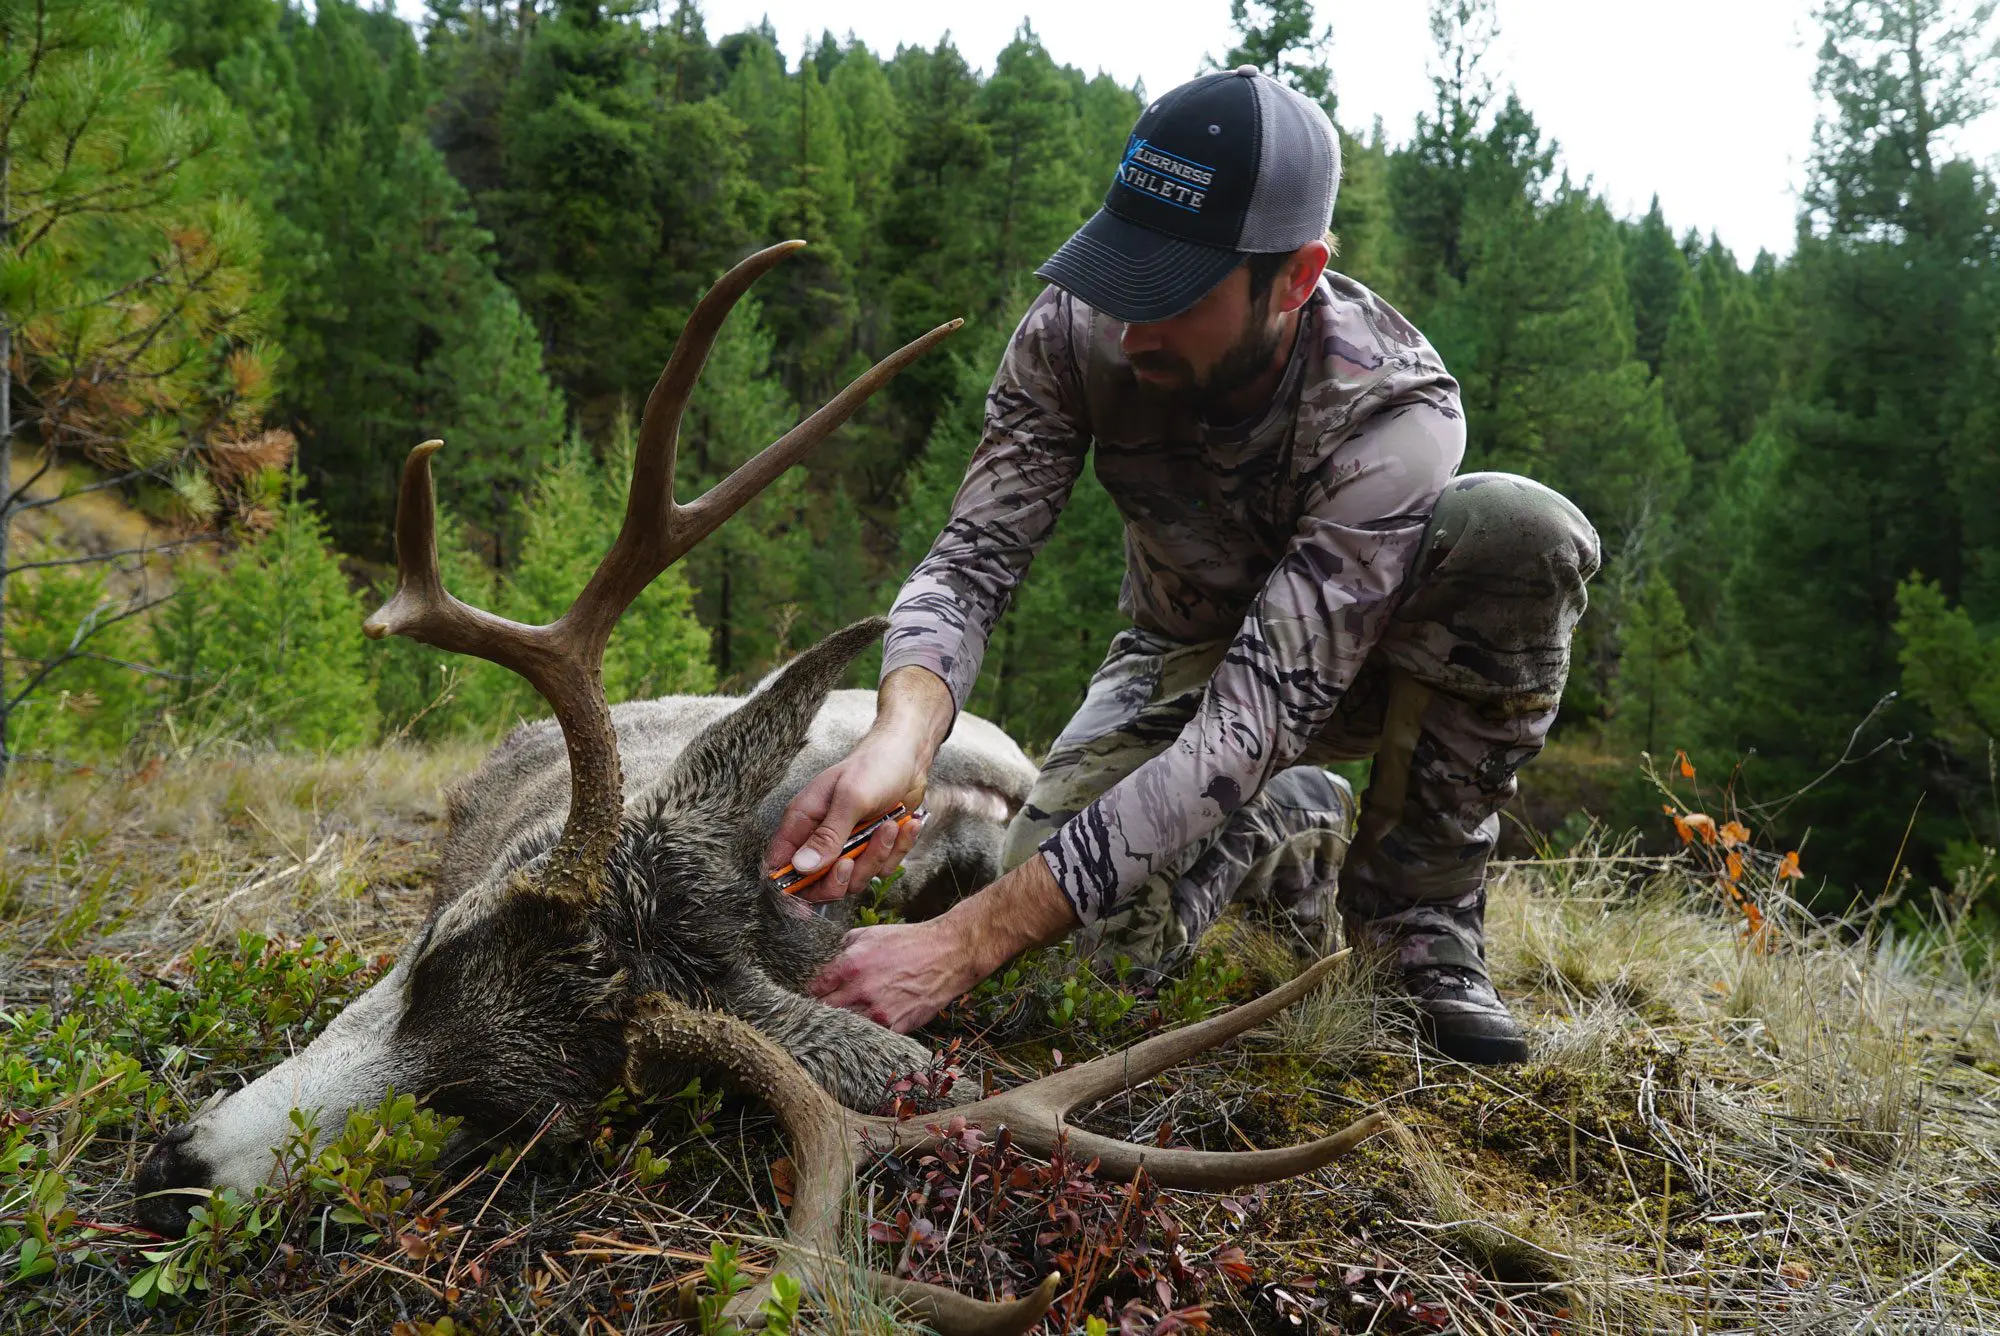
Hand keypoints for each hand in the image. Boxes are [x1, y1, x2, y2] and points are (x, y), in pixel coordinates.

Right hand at [764, 666, 954, 901]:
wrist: (910, 756)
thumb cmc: (875, 766)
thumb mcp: (851, 798)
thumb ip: (828, 835)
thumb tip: (801, 867)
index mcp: (803, 821)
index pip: (780, 865)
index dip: (789, 887)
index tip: (810, 894)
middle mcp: (820, 837)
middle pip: (817, 883)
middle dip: (840, 878)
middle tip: (854, 860)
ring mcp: (847, 845)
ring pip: (853, 879)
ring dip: (875, 857)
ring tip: (889, 827)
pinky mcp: (872, 848)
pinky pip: (880, 868)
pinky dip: (896, 851)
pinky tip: (904, 825)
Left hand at [808, 919, 979, 1032]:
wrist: (947, 955)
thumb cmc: (910, 942)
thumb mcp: (872, 933)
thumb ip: (845, 946)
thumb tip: (830, 958)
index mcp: (852, 965)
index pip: (816, 987)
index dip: (812, 990)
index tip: (814, 992)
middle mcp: (861, 991)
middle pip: (825, 1011)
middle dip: (821, 1009)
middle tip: (823, 1007)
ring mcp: (878, 1012)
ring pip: (845, 1026)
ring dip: (841, 1022)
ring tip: (845, 1016)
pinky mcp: (895, 1027)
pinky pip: (869, 1035)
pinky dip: (864, 1031)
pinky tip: (865, 1024)